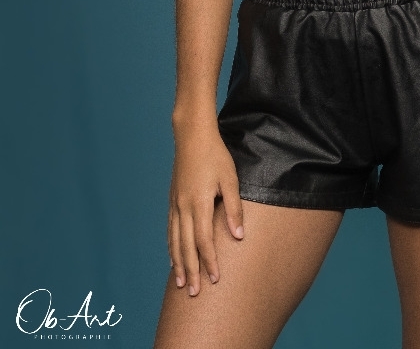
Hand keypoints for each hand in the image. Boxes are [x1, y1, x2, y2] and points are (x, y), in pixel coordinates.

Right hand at [168, 121, 243, 296]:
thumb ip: (234, 208)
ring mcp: (175, 204)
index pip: (204, 240)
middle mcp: (184, 207)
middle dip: (192, 271)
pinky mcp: (172, 200)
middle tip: (194, 293)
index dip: (209, 261)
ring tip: (182, 283)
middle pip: (186, 246)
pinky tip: (173, 258)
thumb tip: (239, 236)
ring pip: (175, 241)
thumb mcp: (230, 179)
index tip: (215, 280)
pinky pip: (171, 230)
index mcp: (199, 203)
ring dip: (179, 264)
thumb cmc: (215, 156)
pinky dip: (172, 247)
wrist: (191, 136)